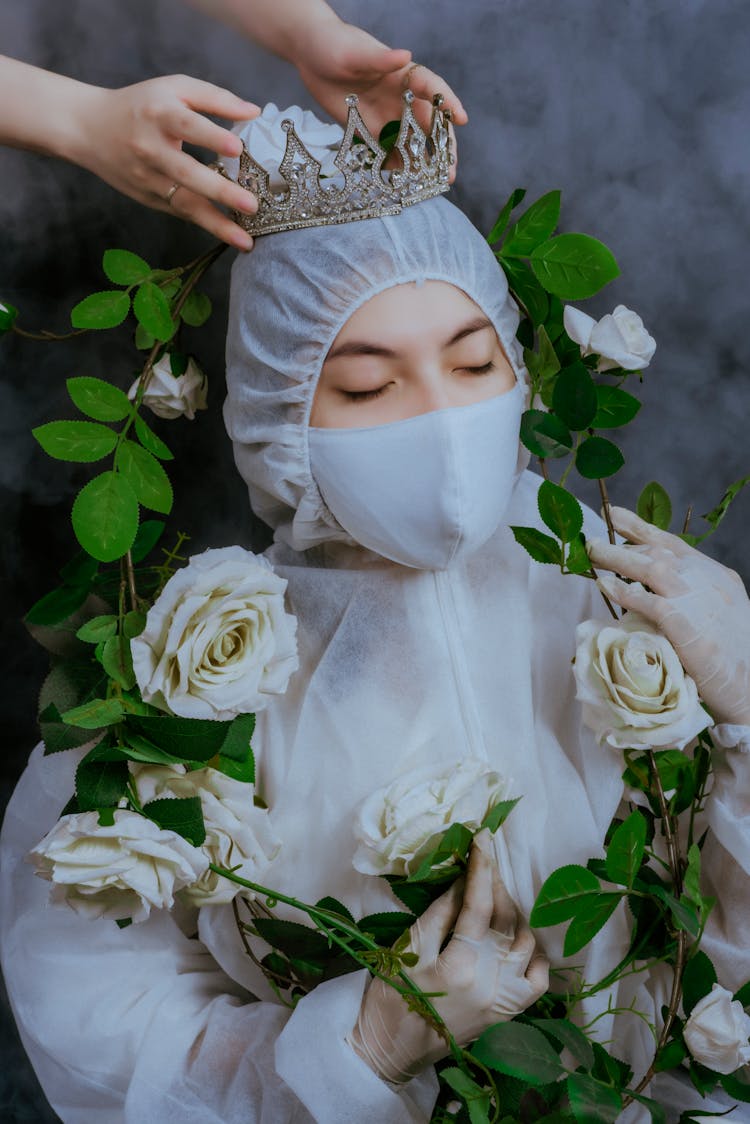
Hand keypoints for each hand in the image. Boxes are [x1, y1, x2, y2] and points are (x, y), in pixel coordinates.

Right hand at [69, 75, 260, 247]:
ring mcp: (148, 178)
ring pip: (184, 203)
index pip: (187, 125)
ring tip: (246, 241)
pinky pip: (181, 212)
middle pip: (186, 173)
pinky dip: (206, 223)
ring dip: (216, 224)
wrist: (89, 128)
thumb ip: (214, 97)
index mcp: (159, 114)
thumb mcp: (174, 89)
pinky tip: (231, 235)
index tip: (237, 148)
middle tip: (251, 206)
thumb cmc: (142, 105)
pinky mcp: (148, 198)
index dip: (211, 136)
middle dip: (219, 191)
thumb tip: (254, 112)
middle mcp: (150, 148)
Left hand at [291, 17, 466, 182]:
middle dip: (442, 147)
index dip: (448, 102)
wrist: (310, 56)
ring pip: (412, 143)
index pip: (432, 87)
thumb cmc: (334, 44)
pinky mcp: (371, 130)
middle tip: (450, 171)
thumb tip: (405, 56)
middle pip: (429, 124)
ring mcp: (387, 116)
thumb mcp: (354, 52)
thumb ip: (379, 59)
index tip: (461, 119)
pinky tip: (404, 185)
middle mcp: (401, 98)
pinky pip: (388, 152)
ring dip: (423, 164)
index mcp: (402, 74)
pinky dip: (397, 168)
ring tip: (433, 185)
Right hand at [350, 831, 547, 1083]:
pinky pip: (539, 978)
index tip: (483, 837)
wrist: (393, 1051)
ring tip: (495, 895)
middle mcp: (491, 983)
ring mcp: (505, 1001)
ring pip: (527, 942)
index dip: (482, 867)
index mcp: (460, 966)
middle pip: (505, 918)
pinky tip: (518, 936)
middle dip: (497, 882)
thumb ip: (440, 913)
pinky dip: (534, 952)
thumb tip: (463, 881)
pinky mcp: (509, 1014)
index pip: (478, 903)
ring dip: (515, 912)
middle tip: (486, 860)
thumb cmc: (390, 998)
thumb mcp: (407, 948)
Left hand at [588, 506, 749, 725]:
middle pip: (656, 551)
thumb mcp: (723, 609)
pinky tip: (605, 584)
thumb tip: (664, 588)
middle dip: (621, 543)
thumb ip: (698, 592)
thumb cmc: (737, 653)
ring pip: (649, 567)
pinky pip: (646, 600)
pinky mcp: (683, 622)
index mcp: (714, 573)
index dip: (640, 527)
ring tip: (592, 553)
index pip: (672, 543)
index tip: (614, 515)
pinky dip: (623, 591)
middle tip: (593, 540)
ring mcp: (694, 598)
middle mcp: (705, 578)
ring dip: (616, 558)